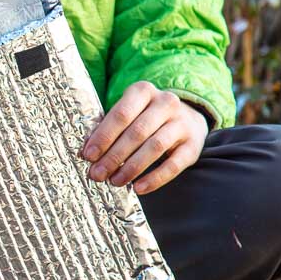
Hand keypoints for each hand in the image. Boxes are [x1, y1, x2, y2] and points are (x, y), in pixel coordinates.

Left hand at [80, 81, 207, 194]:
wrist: (187, 117)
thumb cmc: (145, 118)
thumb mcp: (128, 114)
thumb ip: (109, 129)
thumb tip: (87, 153)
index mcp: (143, 91)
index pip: (121, 114)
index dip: (104, 136)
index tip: (88, 155)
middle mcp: (165, 103)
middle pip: (137, 132)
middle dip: (114, 156)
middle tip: (98, 174)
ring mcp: (182, 123)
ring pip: (155, 147)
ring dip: (132, 167)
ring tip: (115, 181)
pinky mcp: (194, 145)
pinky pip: (174, 164)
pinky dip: (155, 178)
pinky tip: (138, 188)